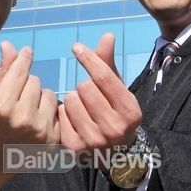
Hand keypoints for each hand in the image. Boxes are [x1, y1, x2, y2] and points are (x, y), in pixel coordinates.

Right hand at [0, 42, 59, 190]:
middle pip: (35, 81)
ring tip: (28, 110)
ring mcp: (40, 131)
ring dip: (40, 97)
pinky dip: (50, 113)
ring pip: (49, 94)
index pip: (20, 71)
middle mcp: (22, 118)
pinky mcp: (53, 140)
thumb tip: (10, 45)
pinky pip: (58, 111)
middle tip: (18, 97)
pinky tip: (37, 122)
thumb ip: (4, 71)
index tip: (27, 52)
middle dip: (27, 84)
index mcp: (2, 106)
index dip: (24, 58)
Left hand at [58, 33, 141, 156]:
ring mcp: (95, 141)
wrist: (114, 155)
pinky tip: (73, 119)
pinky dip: (64, 113)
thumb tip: (107, 35)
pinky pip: (60, 114)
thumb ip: (109, 63)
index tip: (77, 47)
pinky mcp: (75, 148)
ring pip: (70, 99)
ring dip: (73, 99)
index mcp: (130, 111)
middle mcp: (115, 128)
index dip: (89, 58)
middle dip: (84, 86)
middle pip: (85, 87)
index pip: (104, 77)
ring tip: (82, 108)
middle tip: (90, 96)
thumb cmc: (114, 112)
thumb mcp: (118, 89)